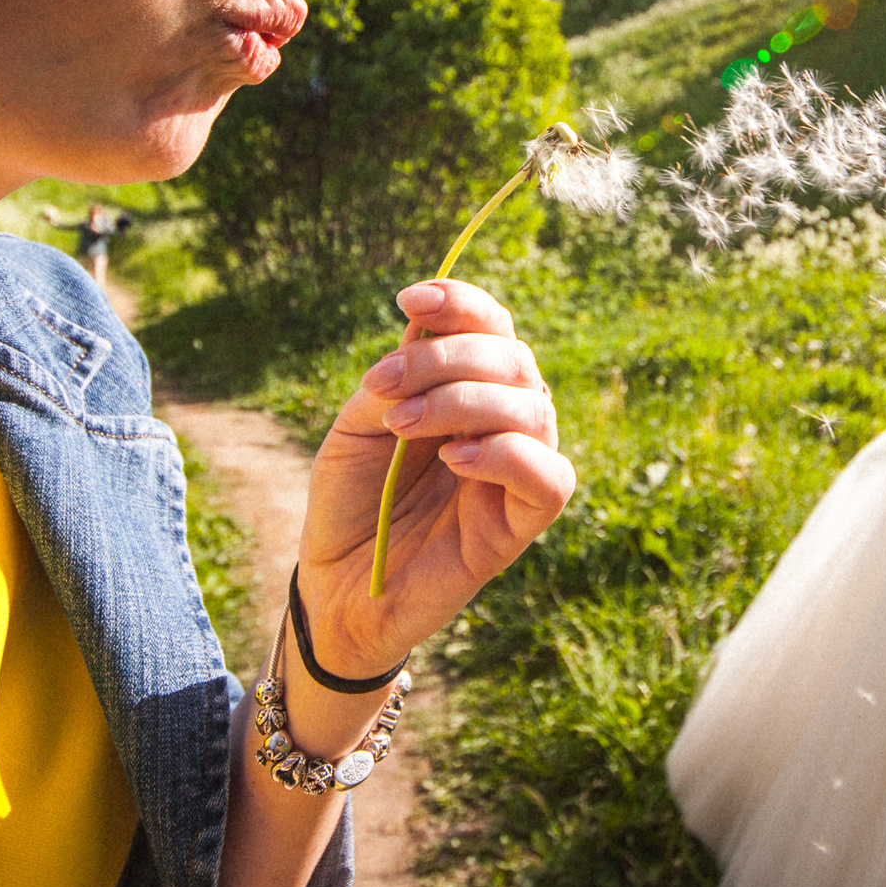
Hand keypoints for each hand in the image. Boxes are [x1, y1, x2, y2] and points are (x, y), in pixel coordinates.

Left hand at [292, 280, 573, 680]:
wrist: (336, 586)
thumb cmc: (350, 504)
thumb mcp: (358, 426)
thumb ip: (396, 379)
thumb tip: (426, 331)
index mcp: (468, 390)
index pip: (492, 329)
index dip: (462, 304)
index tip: (409, 300)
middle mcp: (502, 423)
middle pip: (512, 359)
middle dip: (446, 357)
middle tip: (383, 386)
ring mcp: (515, 472)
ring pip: (532, 407)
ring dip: (462, 401)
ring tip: (401, 424)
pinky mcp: (521, 525)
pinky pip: (549, 477)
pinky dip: (506, 455)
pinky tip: (454, 458)